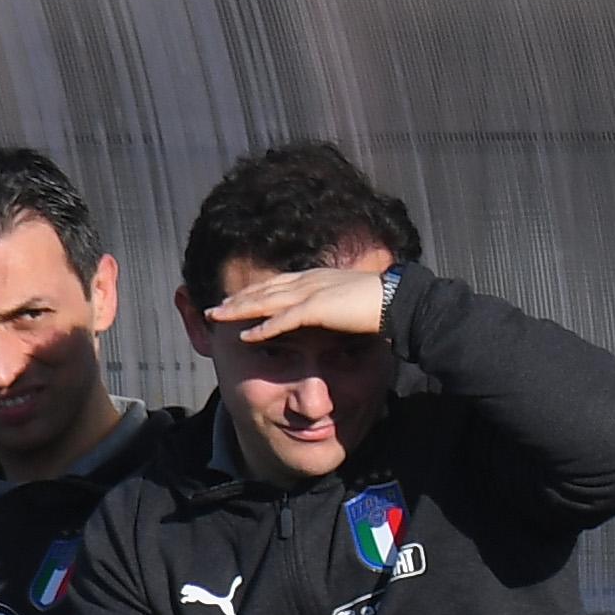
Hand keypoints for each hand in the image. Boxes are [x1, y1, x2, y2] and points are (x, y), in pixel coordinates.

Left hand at [208, 264, 387, 342]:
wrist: (399, 301)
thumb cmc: (384, 304)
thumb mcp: (352, 301)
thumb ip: (336, 305)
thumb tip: (332, 313)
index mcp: (318, 278)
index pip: (278, 283)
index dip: (255, 291)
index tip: (237, 298)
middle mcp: (309, 281)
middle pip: (264, 289)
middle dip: (237, 298)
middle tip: (215, 307)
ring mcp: (311, 293)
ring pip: (265, 301)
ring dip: (239, 310)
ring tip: (218, 317)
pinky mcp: (316, 308)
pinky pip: (282, 320)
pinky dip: (262, 327)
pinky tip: (245, 336)